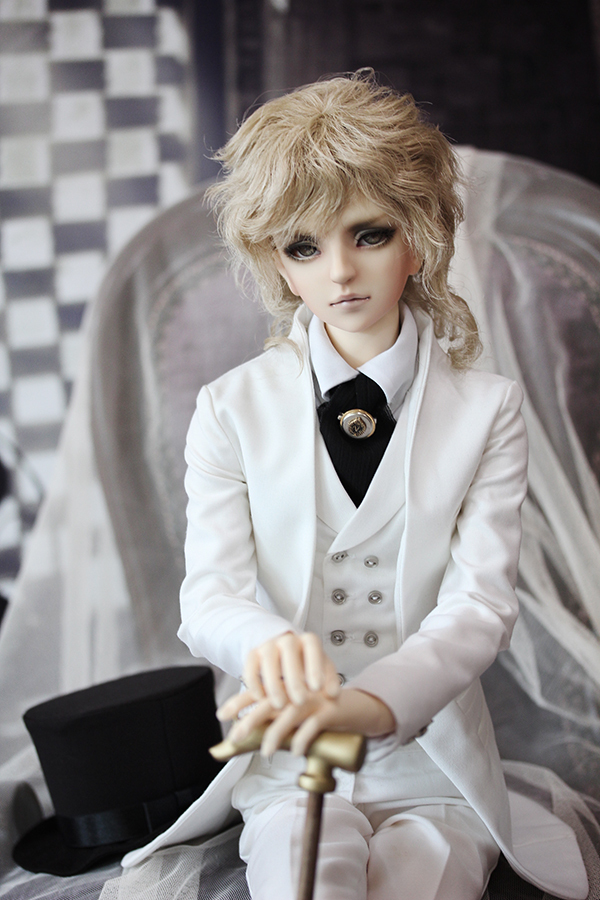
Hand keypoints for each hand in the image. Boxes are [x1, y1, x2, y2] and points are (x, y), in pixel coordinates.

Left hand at [219, 687, 395, 757]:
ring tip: (266, 752)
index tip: (222, 714)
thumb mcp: (297, 716)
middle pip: (270, 702)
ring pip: (290, 714)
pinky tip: (295, 751)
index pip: (259, 693)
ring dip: (276, 734)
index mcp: (287, 689)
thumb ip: (277, 723)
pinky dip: (303, 738)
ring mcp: (314, 699)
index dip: (240, 702)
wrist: (355, 707)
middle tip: (236, 736)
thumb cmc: (321, 713)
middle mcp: (297, 691)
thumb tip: (251, 739)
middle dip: (251, 720)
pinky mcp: (330, 710)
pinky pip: (313, 724)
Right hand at [228, 631, 341, 710]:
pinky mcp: (253, 655)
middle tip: (300, 701)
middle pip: (289, 651)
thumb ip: (330, 682)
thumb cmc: (309, 668)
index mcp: (308, 640)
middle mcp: (288, 639)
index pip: (312, 646)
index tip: (317, 688)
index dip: (314, 666)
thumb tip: (333, 695)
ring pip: (268, 659)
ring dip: (273, 683)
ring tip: (280, 705)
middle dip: (294, 678)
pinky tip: (261, 698)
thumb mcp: (322, 671)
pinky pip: (250, 667)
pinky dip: (254, 683)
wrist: (286, 658)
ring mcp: (268, 645)